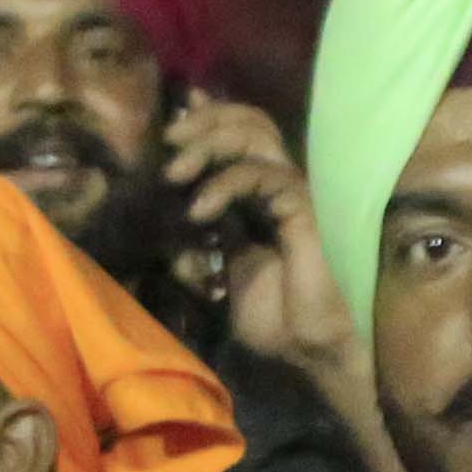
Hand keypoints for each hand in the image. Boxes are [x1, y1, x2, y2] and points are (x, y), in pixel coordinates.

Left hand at [163, 97, 359, 377]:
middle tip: (168, 139)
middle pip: (246, 123)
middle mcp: (276, 185)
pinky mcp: (301, 207)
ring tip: (175, 173)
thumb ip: (203, 238)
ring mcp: (291, 193)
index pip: (236, 135)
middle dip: (203, 123)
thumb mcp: (221, 271)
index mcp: (257, 195)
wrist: (308, 350)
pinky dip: (225, 185)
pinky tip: (200, 210)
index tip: (169, 126)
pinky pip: (261, 176)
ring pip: (253, 137)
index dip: (206, 120)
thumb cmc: (273, 319)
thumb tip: (164, 212)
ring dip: (209, 145)